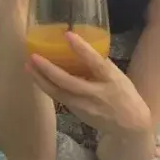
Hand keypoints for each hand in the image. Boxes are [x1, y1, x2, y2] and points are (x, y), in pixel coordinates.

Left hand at [25, 31, 150, 136]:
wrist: (130, 125)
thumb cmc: (124, 93)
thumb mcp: (117, 75)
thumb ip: (99, 63)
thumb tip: (79, 46)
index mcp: (111, 79)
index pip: (96, 62)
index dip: (82, 49)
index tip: (68, 34)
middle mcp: (97, 94)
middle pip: (69, 82)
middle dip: (49, 70)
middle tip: (33, 56)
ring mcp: (85, 106)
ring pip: (58, 93)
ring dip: (41, 80)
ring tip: (28, 66)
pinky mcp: (77, 113)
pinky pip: (59, 98)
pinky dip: (47, 86)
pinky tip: (37, 77)